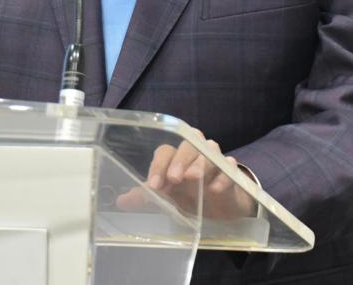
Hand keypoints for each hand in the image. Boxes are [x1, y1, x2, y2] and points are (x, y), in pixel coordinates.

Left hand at [117, 135, 255, 219]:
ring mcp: (214, 161)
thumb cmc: (189, 196)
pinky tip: (215, 189)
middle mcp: (195, 153)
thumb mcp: (167, 199)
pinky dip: (223, 176)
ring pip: (210, 150)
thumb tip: (121, 201)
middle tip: (174, 178)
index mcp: (175, 157)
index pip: (165, 151)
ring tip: (194, 178)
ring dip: (202, 163)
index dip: (158, 166)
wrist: (219, 207)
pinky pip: (229, 167)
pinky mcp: (231, 173)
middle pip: (189, 143)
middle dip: (180, 160)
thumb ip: (147, 198)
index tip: (154, 186)